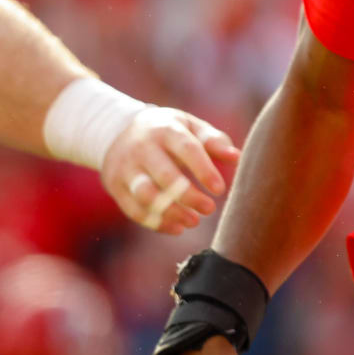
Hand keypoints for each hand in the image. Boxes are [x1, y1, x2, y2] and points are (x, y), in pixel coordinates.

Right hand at [100, 107, 238, 233]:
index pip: (187, 149)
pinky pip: (133, 209)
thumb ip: (213, 140)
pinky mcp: (115, 186)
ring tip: (194, 221)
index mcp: (165, 129)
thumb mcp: (188, 126)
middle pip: (165, 176)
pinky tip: (177, 228)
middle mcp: (142, 148)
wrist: (115, 131)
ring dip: (171, 213)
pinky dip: (156, 222)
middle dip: (189, 196)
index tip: (220, 189)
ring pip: (146, 196)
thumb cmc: (166, 130)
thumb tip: (237, 157)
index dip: (204, 170)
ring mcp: (125, 168)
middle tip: (210, 209)